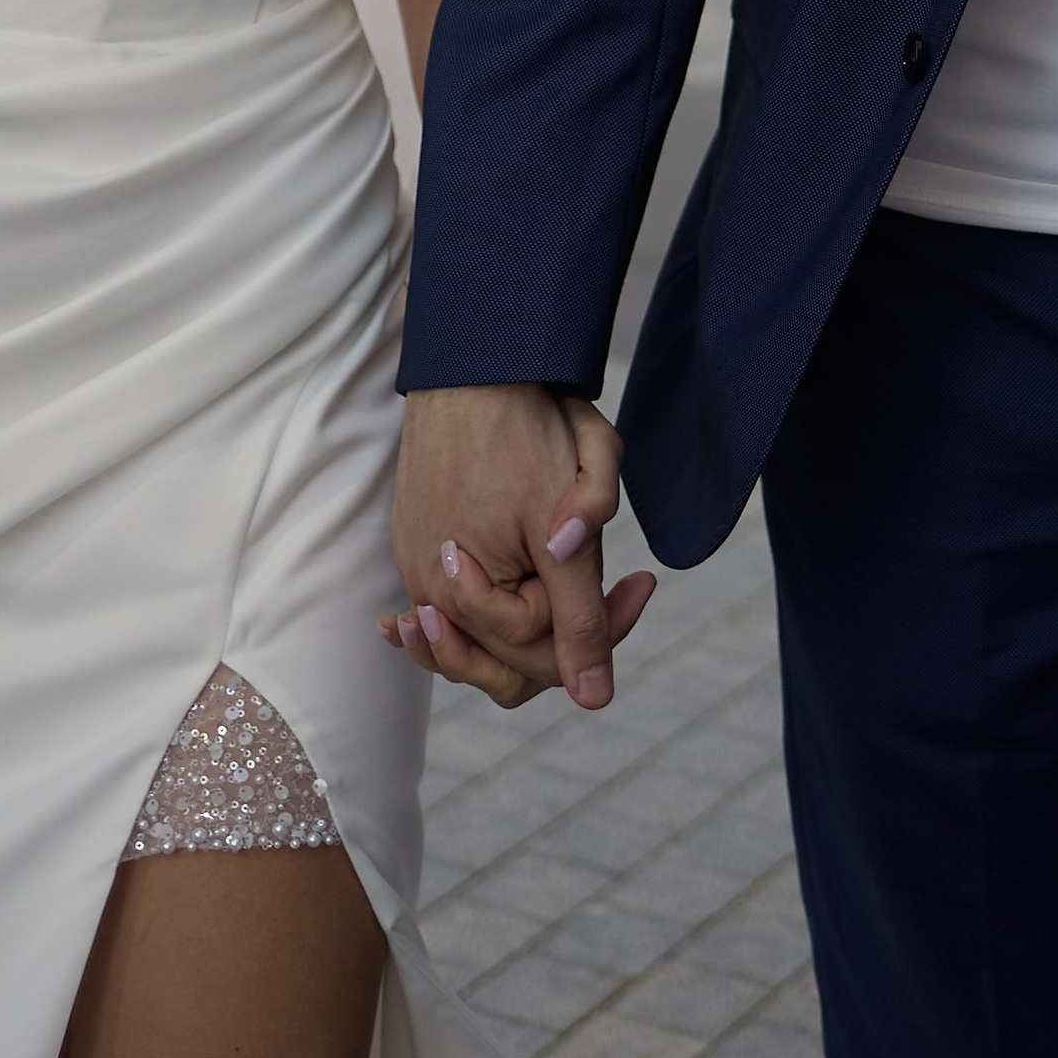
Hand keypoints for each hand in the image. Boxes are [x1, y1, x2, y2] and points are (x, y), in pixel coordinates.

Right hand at [389, 385, 655, 711]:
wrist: (474, 358)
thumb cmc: (524, 432)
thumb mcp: (566, 528)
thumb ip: (581, 617)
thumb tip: (594, 698)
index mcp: (465, 594)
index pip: (545, 658)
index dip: (603, 629)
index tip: (643, 582)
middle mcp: (427, 590)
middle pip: (509, 659)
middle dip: (566, 628)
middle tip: (619, 580)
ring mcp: (415, 561)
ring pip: (480, 633)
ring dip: (527, 621)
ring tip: (581, 584)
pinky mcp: (414, 534)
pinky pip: (452, 597)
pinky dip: (481, 604)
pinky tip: (518, 587)